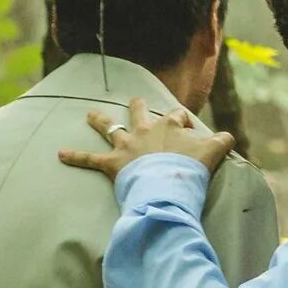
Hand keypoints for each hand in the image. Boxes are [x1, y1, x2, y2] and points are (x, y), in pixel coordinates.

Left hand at [57, 96, 233, 179]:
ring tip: (90, 114)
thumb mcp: (214, 151)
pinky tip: (60, 154)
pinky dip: (75, 156)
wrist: (167, 186)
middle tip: (136, 102)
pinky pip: (89, 158)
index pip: (176, 115)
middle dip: (137, 107)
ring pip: (110, 127)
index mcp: (169, 125)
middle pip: (139, 112)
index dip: (181, 120)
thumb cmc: (190, 169)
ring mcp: (127, 145)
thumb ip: (221, 141)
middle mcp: (145, 130)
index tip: (186, 128)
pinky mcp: (112, 163)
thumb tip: (227, 137)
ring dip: (99, 120)